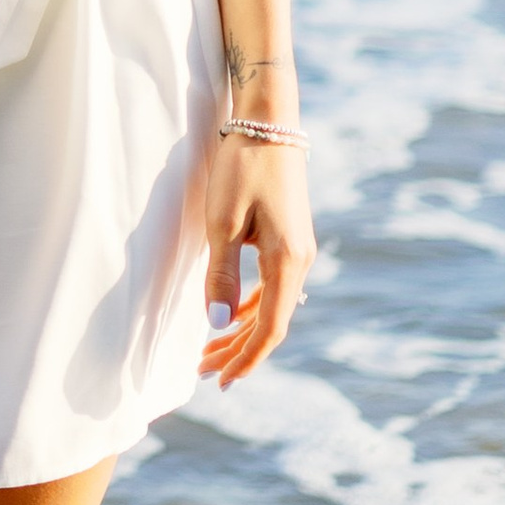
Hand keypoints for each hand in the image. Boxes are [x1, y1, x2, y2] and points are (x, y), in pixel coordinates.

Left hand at [199, 129, 314, 387]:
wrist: (267, 122)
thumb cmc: (241, 168)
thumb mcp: (222, 222)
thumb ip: (221, 274)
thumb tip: (216, 324)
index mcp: (287, 262)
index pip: (269, 329)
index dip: (245, 359)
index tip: (221, 382)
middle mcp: (300, 261)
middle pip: (271, 323)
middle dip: (237, 351)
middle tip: (204, 372)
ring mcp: (297, 250)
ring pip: (271, 305)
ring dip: (240, 329)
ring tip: (209, 350)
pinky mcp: (289, 238)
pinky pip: (272, 285)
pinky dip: (249, 305)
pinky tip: (228, 312)